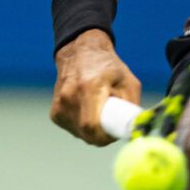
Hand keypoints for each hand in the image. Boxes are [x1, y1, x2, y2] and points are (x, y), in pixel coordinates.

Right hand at [51, 29, 140, 145]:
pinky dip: (83, 127)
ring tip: (99, 112)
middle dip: (103, 136)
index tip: (116, 133)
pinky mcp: (55, 113)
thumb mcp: (128, 82)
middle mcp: (69, 97)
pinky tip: (88, 112)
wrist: (80, 52)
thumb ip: (132, 107)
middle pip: (87, 134)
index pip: (91, 126)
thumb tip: (134, 129)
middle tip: (112, 124)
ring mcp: (59, 106)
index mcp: (89, 88)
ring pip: (80, 134)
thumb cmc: (108, 67)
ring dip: (93, 131)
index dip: (106, 136)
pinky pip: (73, 130)